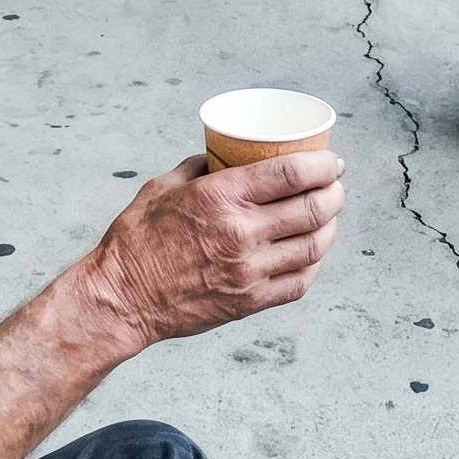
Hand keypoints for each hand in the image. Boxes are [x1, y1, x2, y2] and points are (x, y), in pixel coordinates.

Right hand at [79, 151, 344, 356]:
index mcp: (220, 198)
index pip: (292, 174)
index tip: (331, 160)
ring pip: (314, 245)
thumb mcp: (163, 187)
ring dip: (330, 226)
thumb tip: (224, 156)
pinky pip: (300, 281)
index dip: (322, 164)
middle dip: (334, 192)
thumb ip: (200, 168)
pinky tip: (313, 250)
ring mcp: (250, 271)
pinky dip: (315, 262)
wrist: (123, 298)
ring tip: (328, 214)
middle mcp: (241, 233)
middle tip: (335, 184)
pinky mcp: (251, 301)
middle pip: (313, 208)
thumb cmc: (136, 241)